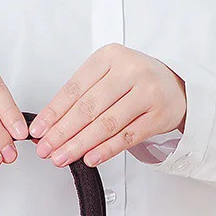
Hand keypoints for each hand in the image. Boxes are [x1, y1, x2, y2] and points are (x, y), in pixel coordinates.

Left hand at [28, 43, 186, 167]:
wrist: (177, 86)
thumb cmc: (137, 82)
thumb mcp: (109, 75)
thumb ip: (84, 94)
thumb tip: (52, 125)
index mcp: (110, 56)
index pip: (74, 88)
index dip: (53, 113)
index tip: (39, 131)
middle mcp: (130, 70)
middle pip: (88, 108)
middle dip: (63, 132)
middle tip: (46, 149)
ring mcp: (147, 93)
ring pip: (106, 124)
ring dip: (80, 144)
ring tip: (62, 157)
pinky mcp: (159, 115)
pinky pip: (128, 136)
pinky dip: (107, 149)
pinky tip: (90, 158)